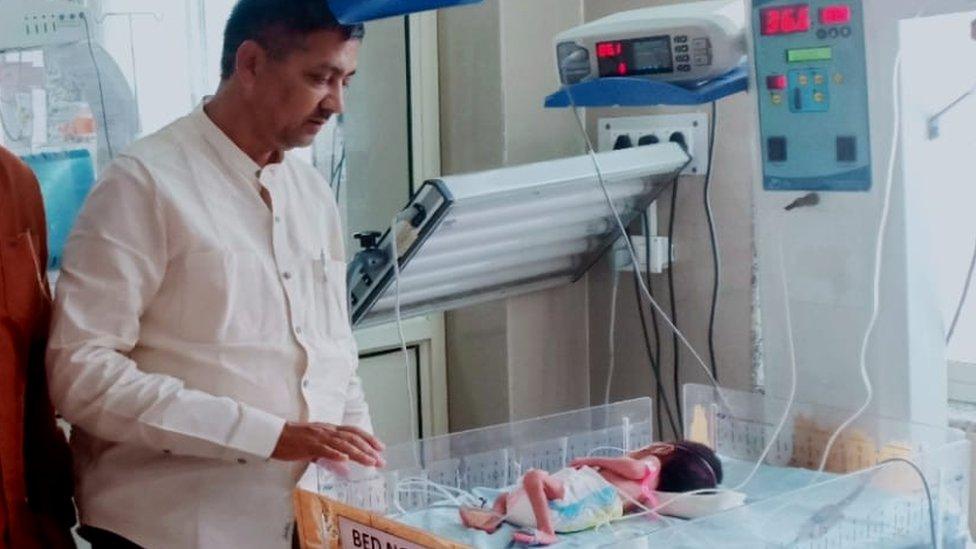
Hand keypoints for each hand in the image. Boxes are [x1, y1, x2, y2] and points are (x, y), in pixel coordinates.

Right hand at [271, 422, 385, 466]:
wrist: (273, 435)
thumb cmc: (292, 441)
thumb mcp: (314, 446)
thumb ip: (329, 455)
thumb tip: (343, 466)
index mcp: (328, 429)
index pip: (353, 432)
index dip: (368, 438)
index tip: (380, 448)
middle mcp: (326, 431)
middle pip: (352, 438)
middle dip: (368, 449)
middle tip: (380, 460)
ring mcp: (318, 437)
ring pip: (342, 444)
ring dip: (358, 453)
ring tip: (369, 461)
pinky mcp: (308, 444)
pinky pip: (324, 449)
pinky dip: (335, 453)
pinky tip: (345, 459)